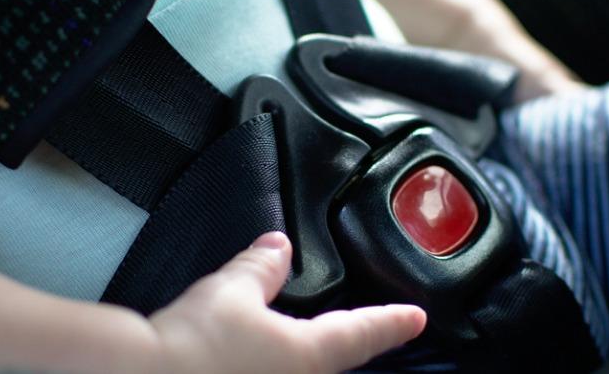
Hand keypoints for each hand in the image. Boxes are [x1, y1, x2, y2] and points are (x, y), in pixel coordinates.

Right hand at [148, 232, 426, 373]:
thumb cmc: (192, 344)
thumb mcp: (231, 289)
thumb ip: (260, 268)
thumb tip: (277, 247)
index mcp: (308, 355)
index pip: (362, 333)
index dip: (392, 322)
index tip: (416, 318)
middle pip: (332, 364)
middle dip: (339, 346)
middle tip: (350, 330)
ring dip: (297, 359)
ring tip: (282, 339)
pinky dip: (262, 366)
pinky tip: (242, 359)